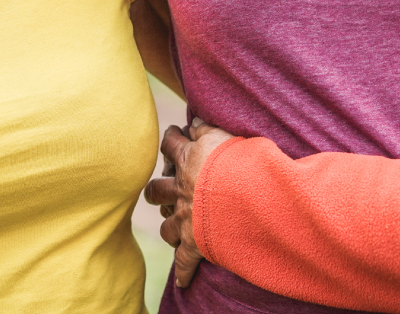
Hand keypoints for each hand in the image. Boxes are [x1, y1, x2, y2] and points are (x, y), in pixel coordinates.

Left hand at [144, 119, 235, 287]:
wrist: (243, 194)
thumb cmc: (238, 160)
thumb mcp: (222, 134)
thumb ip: (207, 127)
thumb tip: (194, 119)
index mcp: (189, 161)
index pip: (171, 145)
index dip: (170, 139)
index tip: (172, 135)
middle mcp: (181, 190)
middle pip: (156, 190)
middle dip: (156, 190)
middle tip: (160, 190)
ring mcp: (186, 218)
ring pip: (166, 226)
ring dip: (168, 227)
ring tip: (172, 227)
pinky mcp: (195, 244)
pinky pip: (185, 262)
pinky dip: (184, 273)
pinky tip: (182, 281)